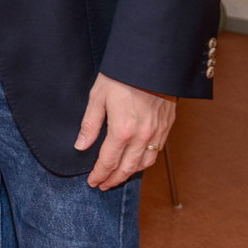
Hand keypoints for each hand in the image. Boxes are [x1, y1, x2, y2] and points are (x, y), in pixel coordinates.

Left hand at [75, 72, 175, 189]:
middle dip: (113, 179)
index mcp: (122, 130)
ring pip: (144, 163)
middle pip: (127, 168)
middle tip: (103, 185)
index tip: (92, 182)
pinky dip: (145, 162)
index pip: (108, 161)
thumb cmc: (121, 76)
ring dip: (130, 174)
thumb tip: (80, 146)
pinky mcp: (167, 127)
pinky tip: (137, 161)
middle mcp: (142, 136)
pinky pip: (156, 152)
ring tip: (118, 177)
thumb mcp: (97, 96)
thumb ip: (89, 124)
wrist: (151, 63)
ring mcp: (157, 133)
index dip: (99, 174)